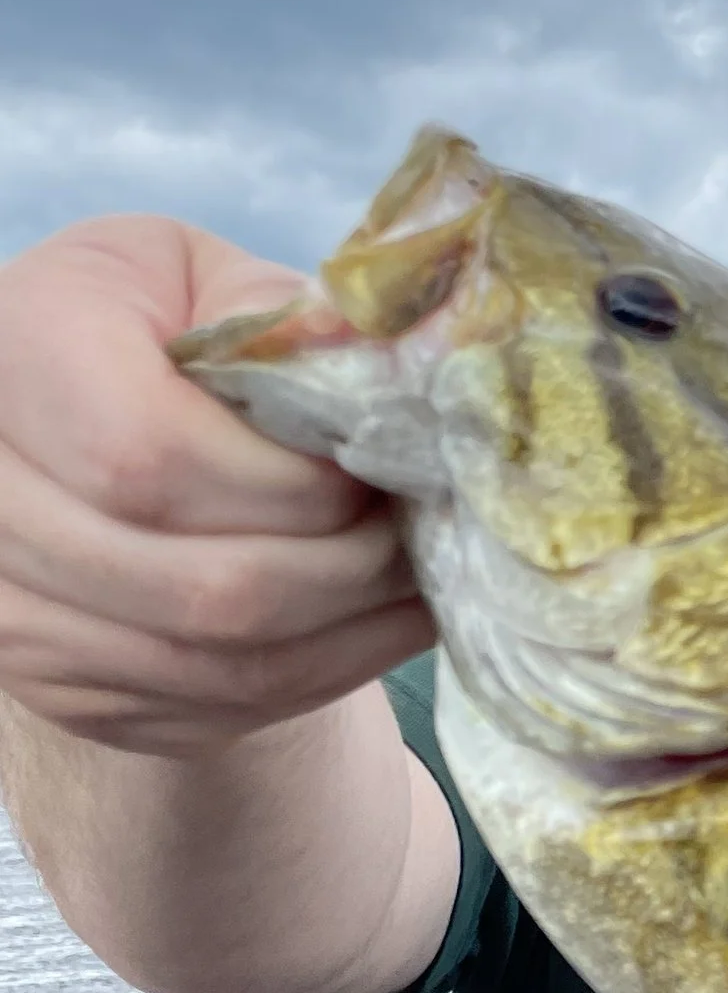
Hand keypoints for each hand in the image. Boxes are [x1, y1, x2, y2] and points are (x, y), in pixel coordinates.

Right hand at [0, 214, 431, 756]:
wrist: (78, 429)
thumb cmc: (152, 333)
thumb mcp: (199, 283)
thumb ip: (278, 320)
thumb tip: (391, 373)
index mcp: (15, 359)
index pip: (152, 460)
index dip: (288, 484)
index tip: (372, 467)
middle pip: (199, 585)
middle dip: (343, 567)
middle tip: (421, 532)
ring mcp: (13, 614)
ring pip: (215, 664)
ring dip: (346, 631)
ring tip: (417, 579)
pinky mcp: (67, 691)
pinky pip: (214, 709)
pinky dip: (320, 674)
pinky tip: (374, 623)